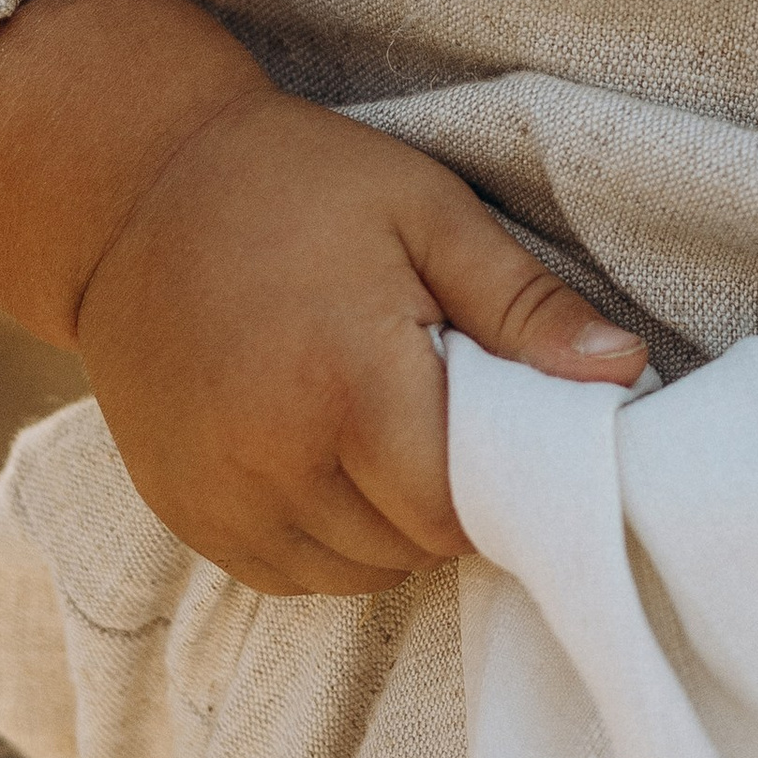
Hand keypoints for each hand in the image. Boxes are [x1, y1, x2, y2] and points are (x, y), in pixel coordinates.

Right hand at [0, 0, 645, 592]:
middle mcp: (278, 463)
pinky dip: (327, 538)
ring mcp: (222, 498)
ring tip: (385, 426)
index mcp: (351, 389)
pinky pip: (286, 573)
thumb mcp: (427, 212)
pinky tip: (329, 456)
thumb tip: (624, 374)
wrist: (133, 185)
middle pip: (415, 547)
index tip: (508, 422)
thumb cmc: (297, 184)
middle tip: (446, 409)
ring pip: (355, 572)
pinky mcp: (183, 512)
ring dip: (391, 524)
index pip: (464, 510)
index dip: (505, 479)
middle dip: (451, 497)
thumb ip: (524, 305)